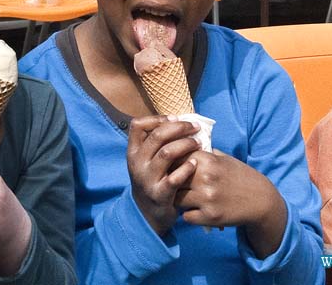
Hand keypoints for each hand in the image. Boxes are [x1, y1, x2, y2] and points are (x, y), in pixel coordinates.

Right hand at [127, 115, 201, 234]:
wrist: (148, 214)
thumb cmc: (154, 179)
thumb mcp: (147, 161)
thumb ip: (157, 143)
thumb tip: (180, 120)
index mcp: (133, 152)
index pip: (137, 126)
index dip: (156, 118)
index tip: (174, 118)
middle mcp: (137, 164)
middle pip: (157, 136)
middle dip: (179, 128)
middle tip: (195, 127)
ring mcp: (147, 179)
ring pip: (166, 153)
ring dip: (185, 144)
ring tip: (198, 143)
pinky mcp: (159, 194)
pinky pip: (174, 178)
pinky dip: (187, 168)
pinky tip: (195, 163)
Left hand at [175, 149, 285, 257]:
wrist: (261, 200)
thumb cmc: (240, 176)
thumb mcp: (224, 158)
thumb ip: (202, 153)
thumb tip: (180, 146)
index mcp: (208, 160)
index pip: (175, 158)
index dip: (172, 164)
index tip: (173, 169)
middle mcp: (206, 178)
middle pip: (172, 179)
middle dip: (173, 183)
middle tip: (178, 186)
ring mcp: (207, 198)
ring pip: (176, 199)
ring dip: (179, 200)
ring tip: (187, 198)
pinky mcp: (210, 217)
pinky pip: (186, 217)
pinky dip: (189, 215)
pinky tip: (197, 210)